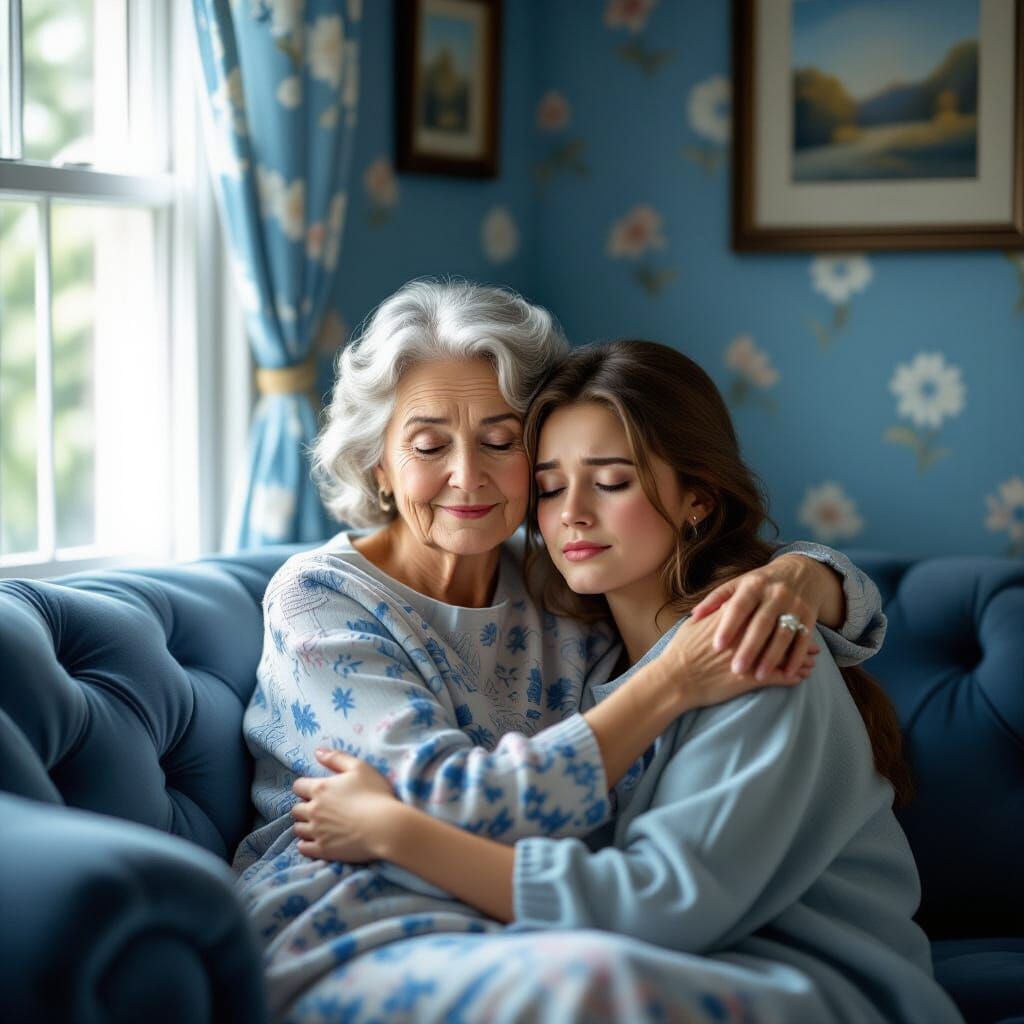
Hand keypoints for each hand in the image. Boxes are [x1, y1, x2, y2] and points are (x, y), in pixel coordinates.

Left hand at [291, 748, 400, 861]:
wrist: (385, 827)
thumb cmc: (375, 794)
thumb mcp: (359, 767)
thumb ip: (336, 758)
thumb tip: (317, 752)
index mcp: (320, 789)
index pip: (298, 786)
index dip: (306, 787)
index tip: (317, 790)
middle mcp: (313, 810)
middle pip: (296, 808)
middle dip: (305, 806)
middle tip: (319, 808)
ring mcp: (316, 832)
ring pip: (298, 828)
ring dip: (305, 825)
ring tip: (318, 825)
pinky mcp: (322, 850)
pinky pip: (303, 848)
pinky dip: (306, 844)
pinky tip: (317, 841)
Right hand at [665, 607, 818, 709]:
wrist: (676, 678)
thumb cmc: (680, 652)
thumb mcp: (694, 625)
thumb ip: (710, 613)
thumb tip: (716, 607)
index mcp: (734, 618)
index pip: (763, 610)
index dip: (778, 612)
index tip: (789, 612)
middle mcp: (747, 634)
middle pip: (779, 629)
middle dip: (796, 632)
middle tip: (810, 634)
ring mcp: (752, 656)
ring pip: (784, 653)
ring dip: (800, 655)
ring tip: (813, 657)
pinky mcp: (752, 677)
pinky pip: (780, 676)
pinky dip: (793, 676)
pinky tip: (802, 676)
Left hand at [689, 555, 829, 681]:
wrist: (801, 572)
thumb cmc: (760, 583)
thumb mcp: (739, 584)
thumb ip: (716, 599)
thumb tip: (694, 615)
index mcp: (754, 585)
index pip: (739, 606)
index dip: (728, 626)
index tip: (717, 646)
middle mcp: (776, 593)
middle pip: (762, 623)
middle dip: (750, 647)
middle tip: (736, 668)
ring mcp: (795, 605)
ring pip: (784, 634)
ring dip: (773, 656)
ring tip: (760, 676)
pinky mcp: (810, 617)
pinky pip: (803, 640)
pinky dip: (797, 657)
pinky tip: (788, 674)